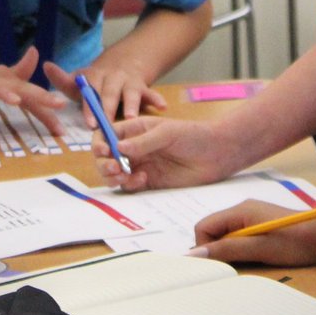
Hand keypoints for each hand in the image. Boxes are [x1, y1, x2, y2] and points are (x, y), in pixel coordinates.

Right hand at [0, 48, 68, 133]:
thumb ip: (17, 72)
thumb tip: (36, 53)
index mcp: (1, 81)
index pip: (28, 92)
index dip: (46, 106)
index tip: (62, 129)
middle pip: (15, 84)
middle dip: (37, 93)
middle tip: (57, 102)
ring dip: (2, 92)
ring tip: (15, 101)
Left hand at [43, 60, 165, 126]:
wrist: (125, 61)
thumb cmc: (97, 81)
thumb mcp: (81, 79)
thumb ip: (64, 79)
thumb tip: (46, 65)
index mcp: (95, 77)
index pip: (90, 92)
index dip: (90, 107)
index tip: (90, 123)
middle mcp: (112, 78)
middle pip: (109, 94)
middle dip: (108, 109)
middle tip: (107, 127)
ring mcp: (129, 82)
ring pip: (131, 93)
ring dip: (132, 104)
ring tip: (132, 117)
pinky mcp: (144, 87)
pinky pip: (151, 93)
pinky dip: (157, 99)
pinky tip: (162, 107)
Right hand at [92, 115, 249, 190]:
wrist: (216, 154)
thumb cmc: (193, 135)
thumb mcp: (166, 132)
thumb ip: (142, 142)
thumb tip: (117, 149)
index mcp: (134, 129)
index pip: (106, 134)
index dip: (99, 142)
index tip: (102, 151)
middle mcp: (133, 147)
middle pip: (105, 156)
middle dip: (103, 162)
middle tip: (114, 167)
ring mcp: (139, 164)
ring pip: (113, 173)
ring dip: (112, 175)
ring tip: (123, 175)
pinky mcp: (148, 181)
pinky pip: (129, 186)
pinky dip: (129, 184)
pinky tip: (142, 179)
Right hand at [190, 199, 315, 265]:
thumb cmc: (297, 241)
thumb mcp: (261, 248)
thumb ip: (228, 249)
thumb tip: (196, 255)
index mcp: (239, 212)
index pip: (204, 228)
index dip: (204, 248)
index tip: (218, 266)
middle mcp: (242, 211)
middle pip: (213, 232)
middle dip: (218, 251)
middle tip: (235, 267)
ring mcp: (251, 217)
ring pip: (226, 237)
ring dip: (231, 252)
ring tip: (250, 263)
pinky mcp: (260, 225)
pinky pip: (239, 238)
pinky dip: (242, 250)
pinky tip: (258, 259)